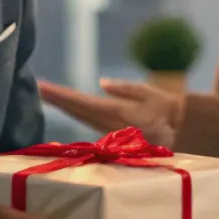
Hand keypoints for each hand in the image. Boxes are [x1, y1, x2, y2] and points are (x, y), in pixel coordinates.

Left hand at [38, 79, 184, 147]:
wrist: (180, 132)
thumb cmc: (167, 109)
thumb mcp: (149, 94)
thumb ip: (125, 89)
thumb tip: (102, 83)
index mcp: (117, 113)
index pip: (83, 103)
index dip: (62, 96)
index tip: (44, 87)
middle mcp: (109, 124)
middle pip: (77, 111)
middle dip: (57, 100)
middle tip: (38, 88)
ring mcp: (109, 132)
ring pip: (80, 117)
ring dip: (63, 106)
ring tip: (46, 94)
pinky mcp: (112, 134)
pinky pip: (88, 122)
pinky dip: (74, 113)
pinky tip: (65, 107)